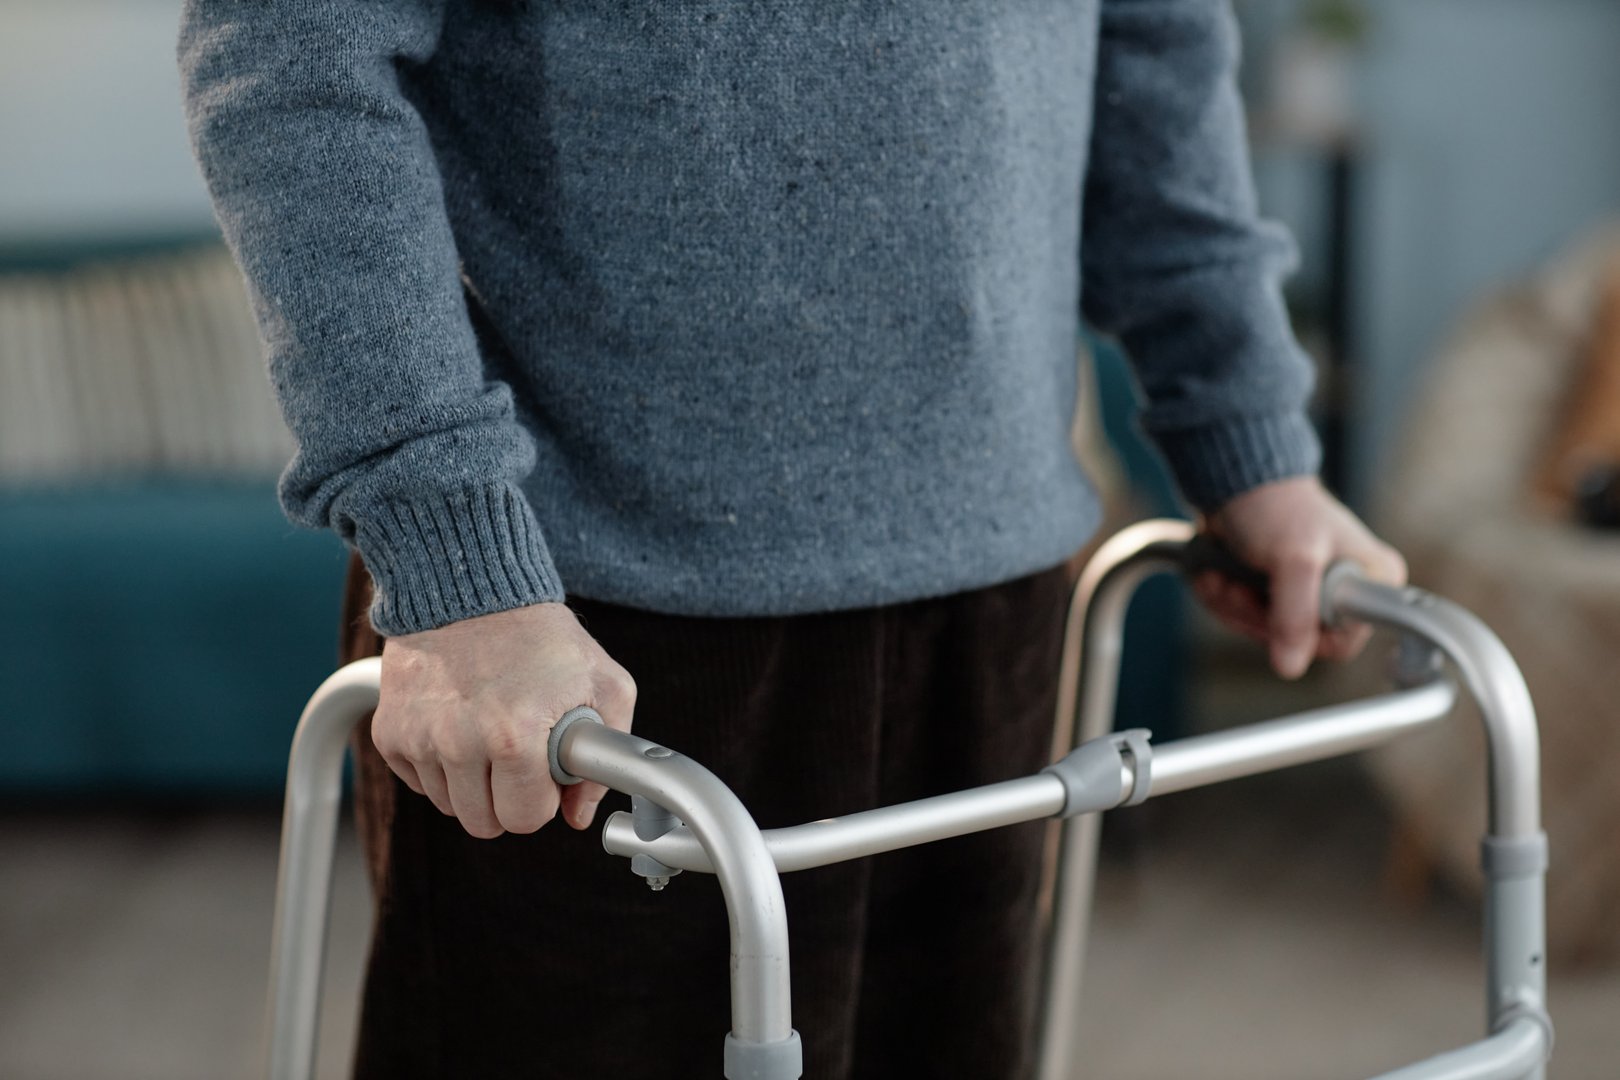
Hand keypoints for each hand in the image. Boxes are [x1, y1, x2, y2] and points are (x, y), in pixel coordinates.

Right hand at [372, 602, 635, 837]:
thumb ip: (607, 754)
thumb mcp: (603, 683)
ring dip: (471, 781)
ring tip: (487, 730)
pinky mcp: (389, 732)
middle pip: (483, 822)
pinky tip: (457, 722)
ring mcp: (420, 739)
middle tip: (517, 755)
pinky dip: (438, 763)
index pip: (526, 818)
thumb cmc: (541, 635)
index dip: (542, 798)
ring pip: (449, 806)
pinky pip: (418, 782)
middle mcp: (460, 743)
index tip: (544, 771)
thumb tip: (578, 813)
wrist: (470, 588)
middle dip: (506, 798)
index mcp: (516, 737)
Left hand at [1195, 476, 1406, 679]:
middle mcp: (1347, 590)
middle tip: (1236, 587)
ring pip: (1263, 631)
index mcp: (1373, 581)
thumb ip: (1296, 615)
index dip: (1302, 635)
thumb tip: (1290, 666)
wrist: (1233, 479)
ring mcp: (1309, 591)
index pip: (1343, 643)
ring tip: (1222, 577)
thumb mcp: (1294, 560)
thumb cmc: (1276, 506)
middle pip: (1296, 641)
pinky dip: (1223, 597)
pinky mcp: (1275, 590)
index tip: (1275, 607)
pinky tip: (1215, 575)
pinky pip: (1243, 615)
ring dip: (1231, 604)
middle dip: (1254, 615)